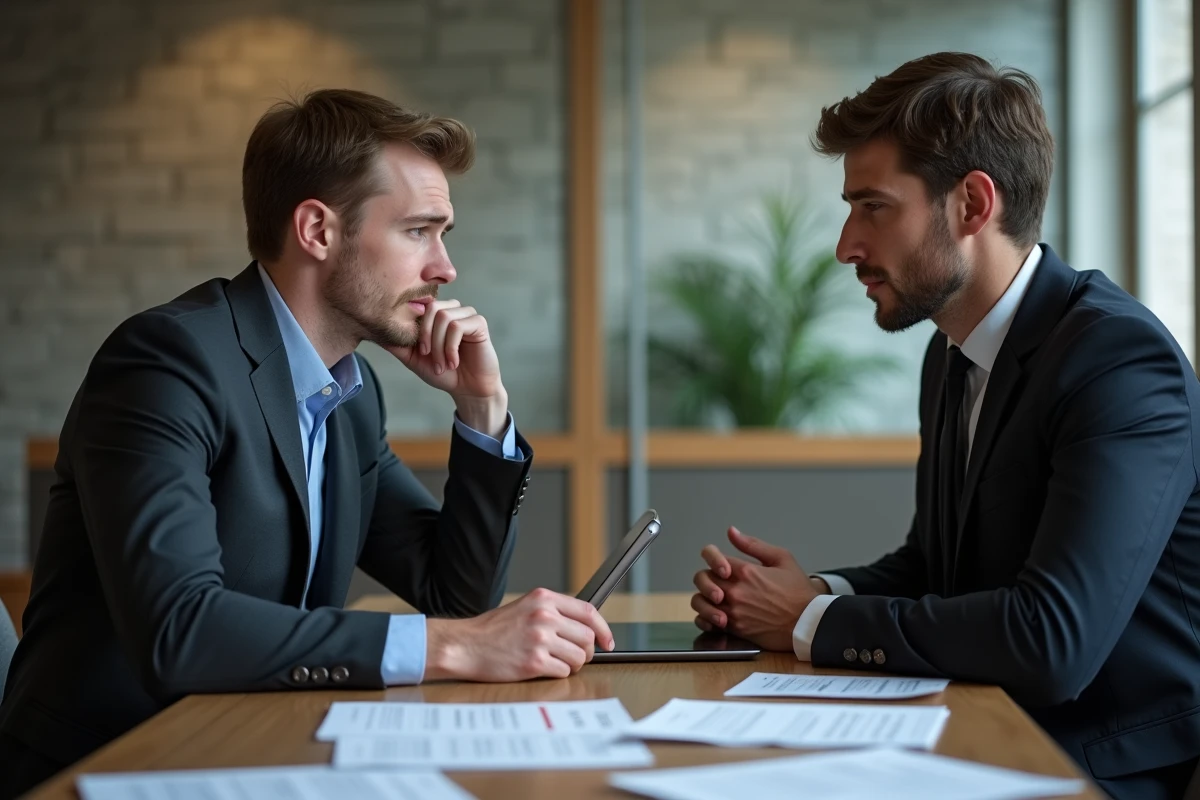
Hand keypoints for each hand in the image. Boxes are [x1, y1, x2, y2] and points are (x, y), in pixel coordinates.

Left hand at [385, 300, 507, 435]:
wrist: (467, 389)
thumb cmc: (443, 372)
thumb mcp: (414, 358)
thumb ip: (397, 344)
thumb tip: (373, 332)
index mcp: (436, 315)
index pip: (419, 306)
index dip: (416, 328)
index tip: (421, 352)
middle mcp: (451, 310)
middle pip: (431, 308)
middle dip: (426, 336)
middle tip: (429, 357)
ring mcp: (466, 314)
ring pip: (444, 317)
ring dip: (440, 345)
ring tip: (443, 364)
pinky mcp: (479, 323)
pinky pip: (458, 326)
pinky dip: (451, 348)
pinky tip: (454, 362)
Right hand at [423, 588, 614, 681]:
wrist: (465, 645)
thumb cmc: (492, 630)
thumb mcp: (524, 607)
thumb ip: (552, 611)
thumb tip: (583, 626)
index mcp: (543, 599)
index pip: (588, 611)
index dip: (603, 628)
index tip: (607, 641)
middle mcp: (544, 616)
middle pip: (587, 637)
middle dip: (587, 651)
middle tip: (577, 657)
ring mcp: (540, 639)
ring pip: (578, 657)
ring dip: (572, 664)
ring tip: (555, 663)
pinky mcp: (534, 662)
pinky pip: (563, 672)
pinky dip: (558, 674)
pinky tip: (543, 669)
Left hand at [690, 526, 819, 651]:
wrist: (808, 623)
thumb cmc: (798, 591)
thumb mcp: (781, 558)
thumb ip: (753, 545)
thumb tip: (731, 532)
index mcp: (745, 571)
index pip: (712, 556)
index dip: (712, 556)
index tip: (721, 563)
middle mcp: (735, 591)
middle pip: (702, 578)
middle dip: (707, 577)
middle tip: (718, 581)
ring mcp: (733, 611)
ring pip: (700, 601)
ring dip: (704, 598)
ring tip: (716, 599)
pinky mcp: (735, 629)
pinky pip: (706, 622)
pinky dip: (705, 618)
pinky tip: (716, 615)